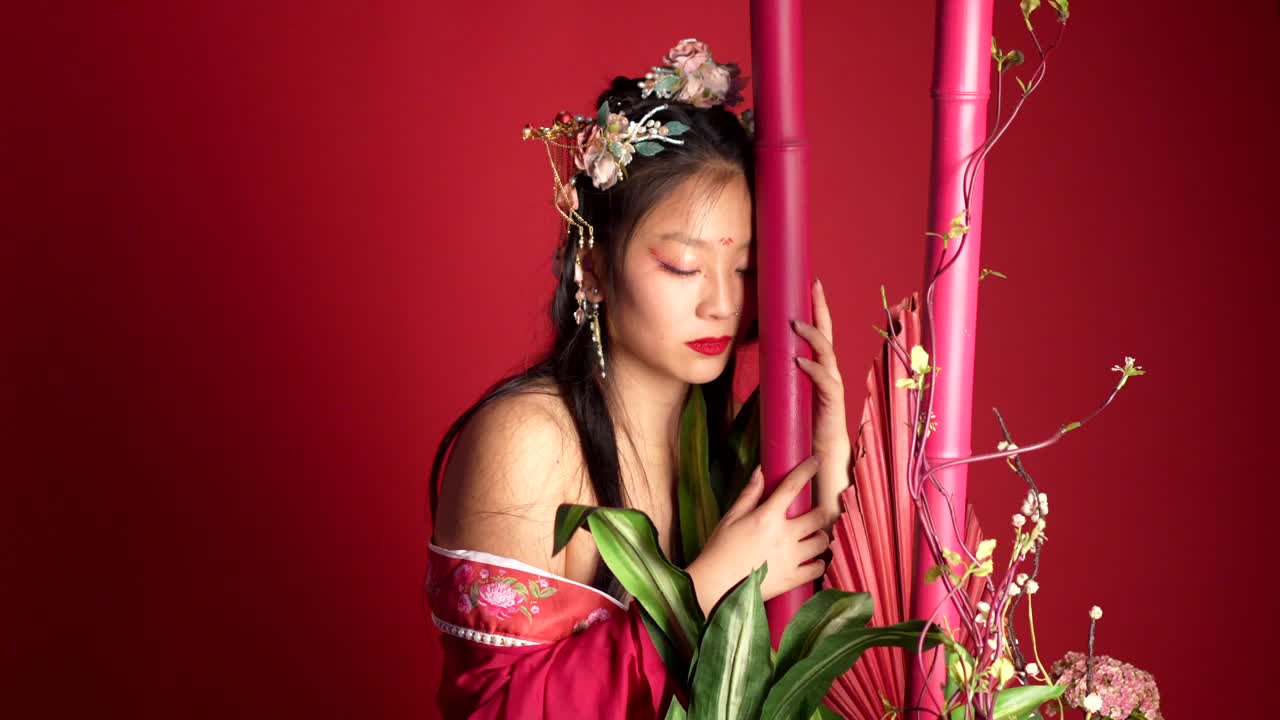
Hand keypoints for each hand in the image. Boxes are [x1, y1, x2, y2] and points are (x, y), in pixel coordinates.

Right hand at [686, 455, 832, 613]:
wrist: (715, 588)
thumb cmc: (719, 551)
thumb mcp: (730, 518)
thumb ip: (749, 495)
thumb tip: (760, 472)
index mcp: (767, 517)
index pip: (793, 487)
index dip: (807, 470)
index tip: (816, 461)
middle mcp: (784, 536)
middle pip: (817, 516)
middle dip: (820, 512)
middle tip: (815, 514)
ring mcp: (791, 559)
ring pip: (822, 542)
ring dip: (820, 537)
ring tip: (812, 538)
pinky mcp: (793, 579)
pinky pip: (818, 568)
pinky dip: (818, 563)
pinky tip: (811, 560)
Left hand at [793, 277, 851, 528]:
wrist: (822, 488)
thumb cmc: (803, 457)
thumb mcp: (785, 419)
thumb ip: (779, 400)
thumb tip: (761, 379)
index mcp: (819, 385)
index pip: (818, 345)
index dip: (814, 319)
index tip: (805, 293)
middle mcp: (829, 388)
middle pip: (828, 341)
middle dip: (821, 312)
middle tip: (814, 285)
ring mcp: (833, 401)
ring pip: (828, 359)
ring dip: (814, 338)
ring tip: (796, 322)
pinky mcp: (832, 416)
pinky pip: (826, 386)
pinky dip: (813, 370)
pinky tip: (799, 360)